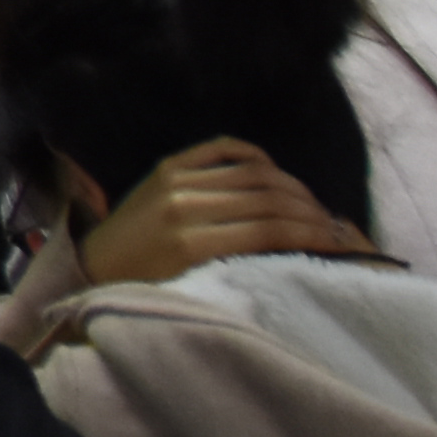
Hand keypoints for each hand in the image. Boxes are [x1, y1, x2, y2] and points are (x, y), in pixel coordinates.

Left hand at [78, 137, 376, 286]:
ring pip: (252, 171)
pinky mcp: (167, 164)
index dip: (312, 235)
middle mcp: (184, 204)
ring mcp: (174, 178)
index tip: (342, 243)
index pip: (270, 231)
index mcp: (192, 244)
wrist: (94, 265)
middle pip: (267, 198)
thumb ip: (244, 267)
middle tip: (335, 224)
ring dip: (292, 186)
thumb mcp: (197, 288)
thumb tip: (303, 250)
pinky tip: (275, 172)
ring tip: (312, 204)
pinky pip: (222, 147)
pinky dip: (255, 155)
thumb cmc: (148, 289)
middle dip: (310, 211)